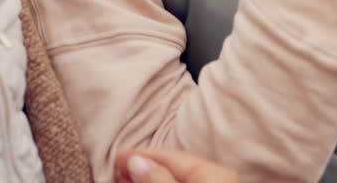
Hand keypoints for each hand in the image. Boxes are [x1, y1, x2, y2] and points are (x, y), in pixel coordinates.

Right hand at [116, 150, 238, 182]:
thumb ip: (158, 180)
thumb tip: (136, 161)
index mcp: (215, 173)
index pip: (172, 156)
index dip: (142, 155)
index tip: (118, 157)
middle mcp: (218, 178)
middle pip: (175, 167)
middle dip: (145, 168)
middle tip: (118, 170)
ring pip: (177, 178)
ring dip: (150, 179)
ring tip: (126, 179)